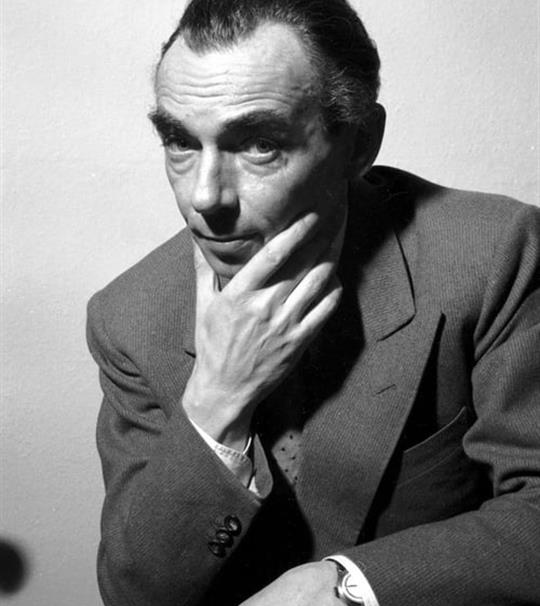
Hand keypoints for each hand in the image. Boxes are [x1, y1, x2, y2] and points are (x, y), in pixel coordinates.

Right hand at [183, 212, 344, 448]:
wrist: (224, 389)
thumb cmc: (212, 344)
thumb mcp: (202, 304)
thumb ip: (203, 268)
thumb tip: (197, 238)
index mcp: (239, 294)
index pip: (273, 255)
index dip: (295, 232)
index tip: (308, 217)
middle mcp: (264, 306)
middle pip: (301, 265)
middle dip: (319, 240)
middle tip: (331, 222)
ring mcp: (285, 325)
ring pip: (317, 284)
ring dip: (329, 260)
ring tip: (335, 244)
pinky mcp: (299, 342)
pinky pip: (325, 310)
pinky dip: (333, 291)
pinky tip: (334, 279)